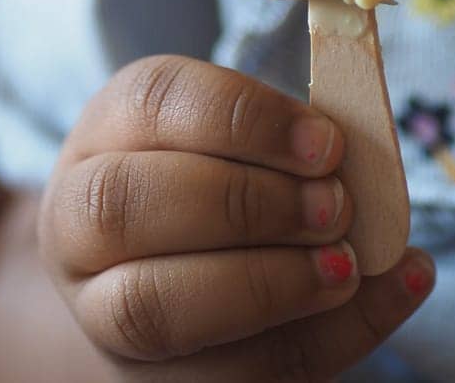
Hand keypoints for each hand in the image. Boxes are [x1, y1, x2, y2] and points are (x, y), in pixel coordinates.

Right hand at [37, 55, 433, 380]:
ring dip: (263, 284)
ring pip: (150, 307)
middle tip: (334, 207)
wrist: (154, 286)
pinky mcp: (150, 381)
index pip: (151, 100)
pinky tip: (375, 301)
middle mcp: (75, 225)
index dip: (243, 119)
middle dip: (245, 203)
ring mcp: (99, 313)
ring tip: (345, 267)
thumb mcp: (235, 146)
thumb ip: (294, 148)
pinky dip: (318, 341)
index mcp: (103, 136)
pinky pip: (225, 378)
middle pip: (123, 204)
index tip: (327, 142)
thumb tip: (378, 168)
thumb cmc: (213, 193)